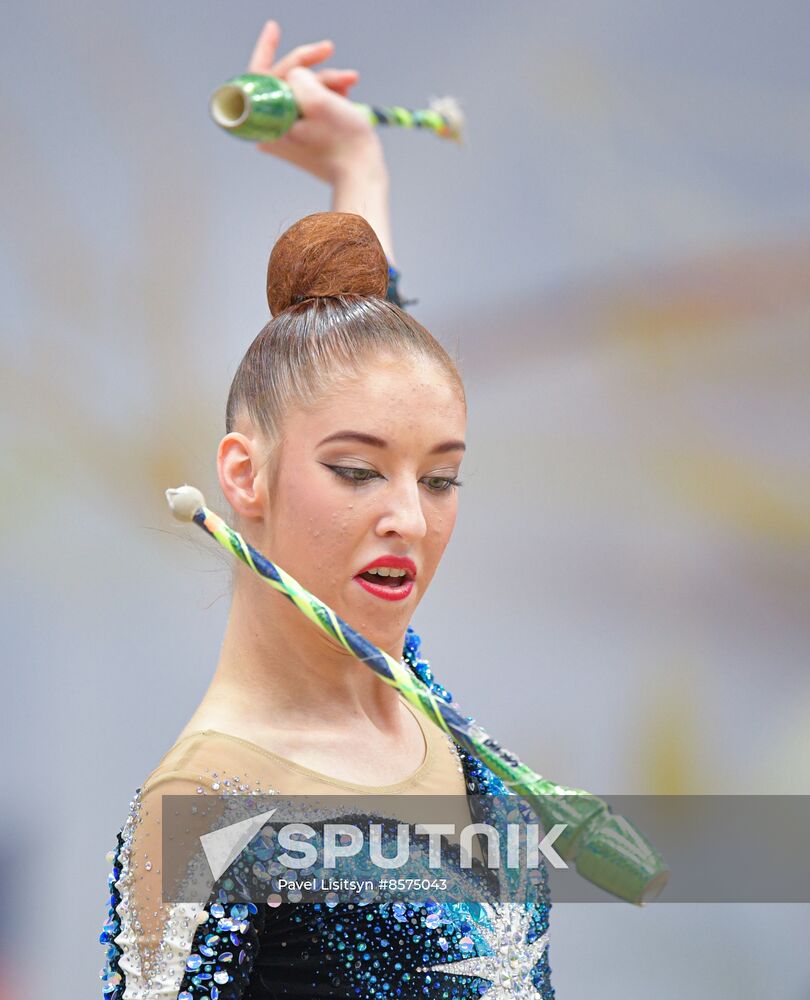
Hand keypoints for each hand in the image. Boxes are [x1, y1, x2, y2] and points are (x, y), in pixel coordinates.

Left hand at [247, 20, 383, 183]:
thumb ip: (298, 76)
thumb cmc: (343, 142)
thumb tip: (297, 76)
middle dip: (312, 67)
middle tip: (330, 50)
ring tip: (349, 82)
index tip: (275, 28)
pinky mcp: (302, 140)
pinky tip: (345, 92)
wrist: (362, 175)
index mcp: (268, 124)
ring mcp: (287, 136)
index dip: (266, 49)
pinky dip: (326, 96)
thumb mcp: (318, 99)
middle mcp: (272, 131)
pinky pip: (309, 107)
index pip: (258, 78)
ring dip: (326, 82)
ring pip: (301, 92)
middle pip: (285, 82)